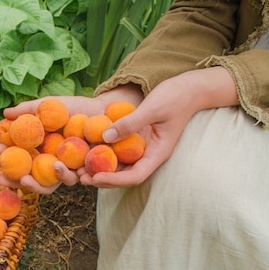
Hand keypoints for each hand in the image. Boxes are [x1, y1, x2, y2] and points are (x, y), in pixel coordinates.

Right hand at [0, 84, 144, 193]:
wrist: (103, 109)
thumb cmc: (73, 108)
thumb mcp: (49, 105)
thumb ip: (28, 110)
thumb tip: (4, 114)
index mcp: (40, 154)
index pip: (19, 164)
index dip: (6, 161)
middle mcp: (53, 166)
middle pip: (33, 182)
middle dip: (21, 183)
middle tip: (9, 177)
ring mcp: (70, 170)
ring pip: (56, 183)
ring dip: (47, 181)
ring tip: (52, 167)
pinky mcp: (89, 171)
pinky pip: (80, 177)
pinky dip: (72, 175)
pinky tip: (66, 168)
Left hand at [80, 67, 238, 187]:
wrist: (190, 88)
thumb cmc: (176, 97)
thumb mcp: (153, 108)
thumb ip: (131, 123)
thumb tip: (105, 136)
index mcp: (158, 153)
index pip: (135, 176)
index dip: (115, 180)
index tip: (95, 177)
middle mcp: (149, 155)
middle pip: (124, 176)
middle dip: (102, 178)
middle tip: (80, 176)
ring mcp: (143, 148)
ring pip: (120, 166)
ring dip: (101, 168)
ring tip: (79, 168)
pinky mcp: (136, 139)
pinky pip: (119, 151)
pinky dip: (104, 153)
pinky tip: (88, 149)